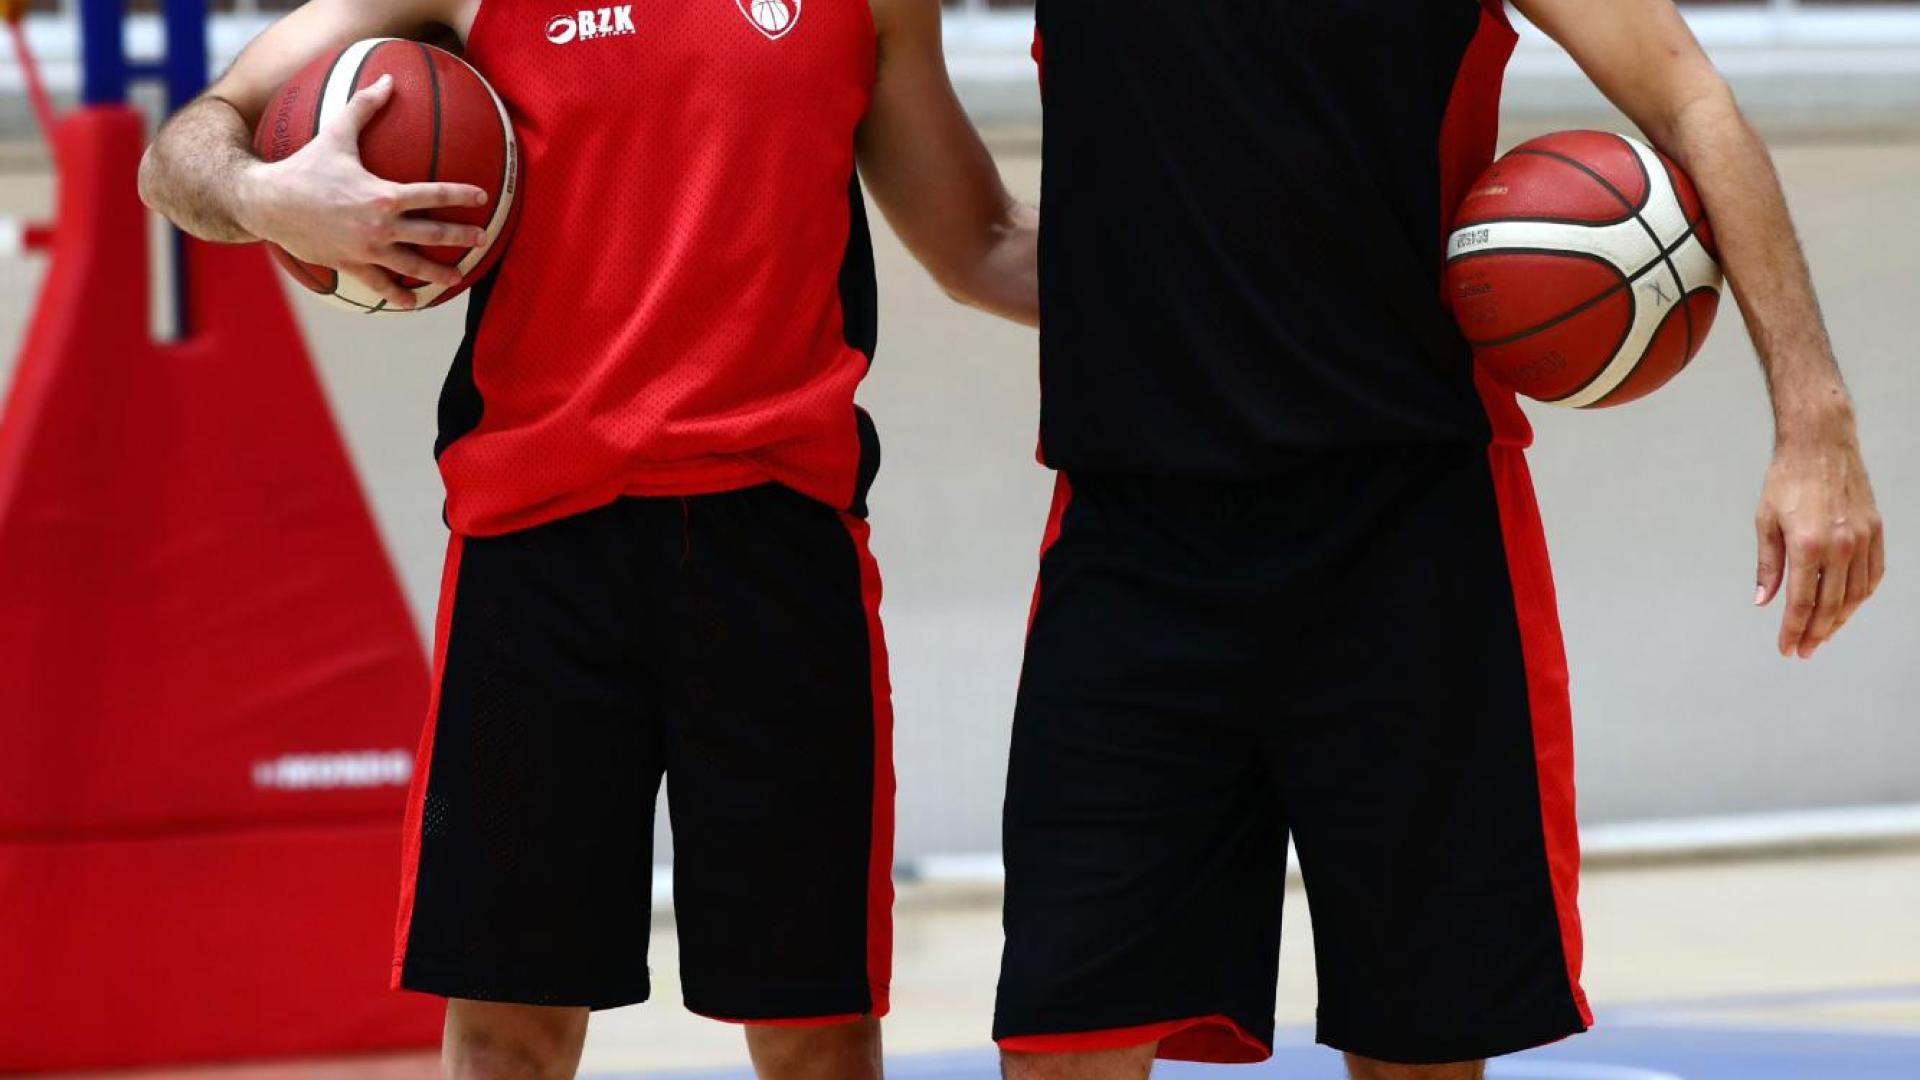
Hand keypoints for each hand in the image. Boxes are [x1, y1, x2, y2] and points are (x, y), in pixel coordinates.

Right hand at [238, 74, 489, 308]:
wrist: (268, 202)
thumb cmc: (304, 168)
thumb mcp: (336, 134)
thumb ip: (365, 107)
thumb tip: (387, 78)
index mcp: (384, 194)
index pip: (433, 194)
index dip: (460, 195)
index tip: (481, 197)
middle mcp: (381, 225)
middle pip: (433, 234)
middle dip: (461, 237)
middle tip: (482, 239)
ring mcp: (368, 249)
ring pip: (412, 266)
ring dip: (438, 273)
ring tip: (457, 278)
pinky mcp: (352, 265)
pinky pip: (381, 285)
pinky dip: (398, 295)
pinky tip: (412, 302)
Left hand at [1754, 409, 1884, 658]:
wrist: (1821, 444)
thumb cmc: (1787, 480)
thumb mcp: (1765, 522)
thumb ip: (1768, 566)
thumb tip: (1763, 600)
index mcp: (1808, 546)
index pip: (1802, 603)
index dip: (1793, 630)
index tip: (1786, 648)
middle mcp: (1841, 546)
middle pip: (1831, 606)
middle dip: (1815, 633)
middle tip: (1803, 650)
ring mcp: (1863, 539)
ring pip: (1856, 595)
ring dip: (1840, 620)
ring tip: (1822, 634)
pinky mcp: (1876, 531)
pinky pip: (1873, 575)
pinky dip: (1861, 596)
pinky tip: (1848, 606)